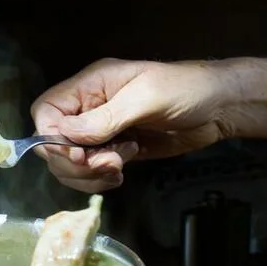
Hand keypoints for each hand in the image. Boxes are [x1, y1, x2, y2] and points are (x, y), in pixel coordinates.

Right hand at [30, 56, 266, 192]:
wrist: (220, 107)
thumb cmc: (185, 90)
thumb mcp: (144, 99)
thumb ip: (104, 118)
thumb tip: (65, 136)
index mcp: (90, 86)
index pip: (46, 110)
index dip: (51, 136)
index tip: (77, 154)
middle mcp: (89, 109)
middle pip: (55, 142)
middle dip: (75, 161)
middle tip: (108, 164)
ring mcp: (102, 132)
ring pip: (71, 162)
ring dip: (90, 173)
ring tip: (120, 168)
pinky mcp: (116, 151)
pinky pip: (92, 171)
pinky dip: (100, 179)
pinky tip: (121, 175)